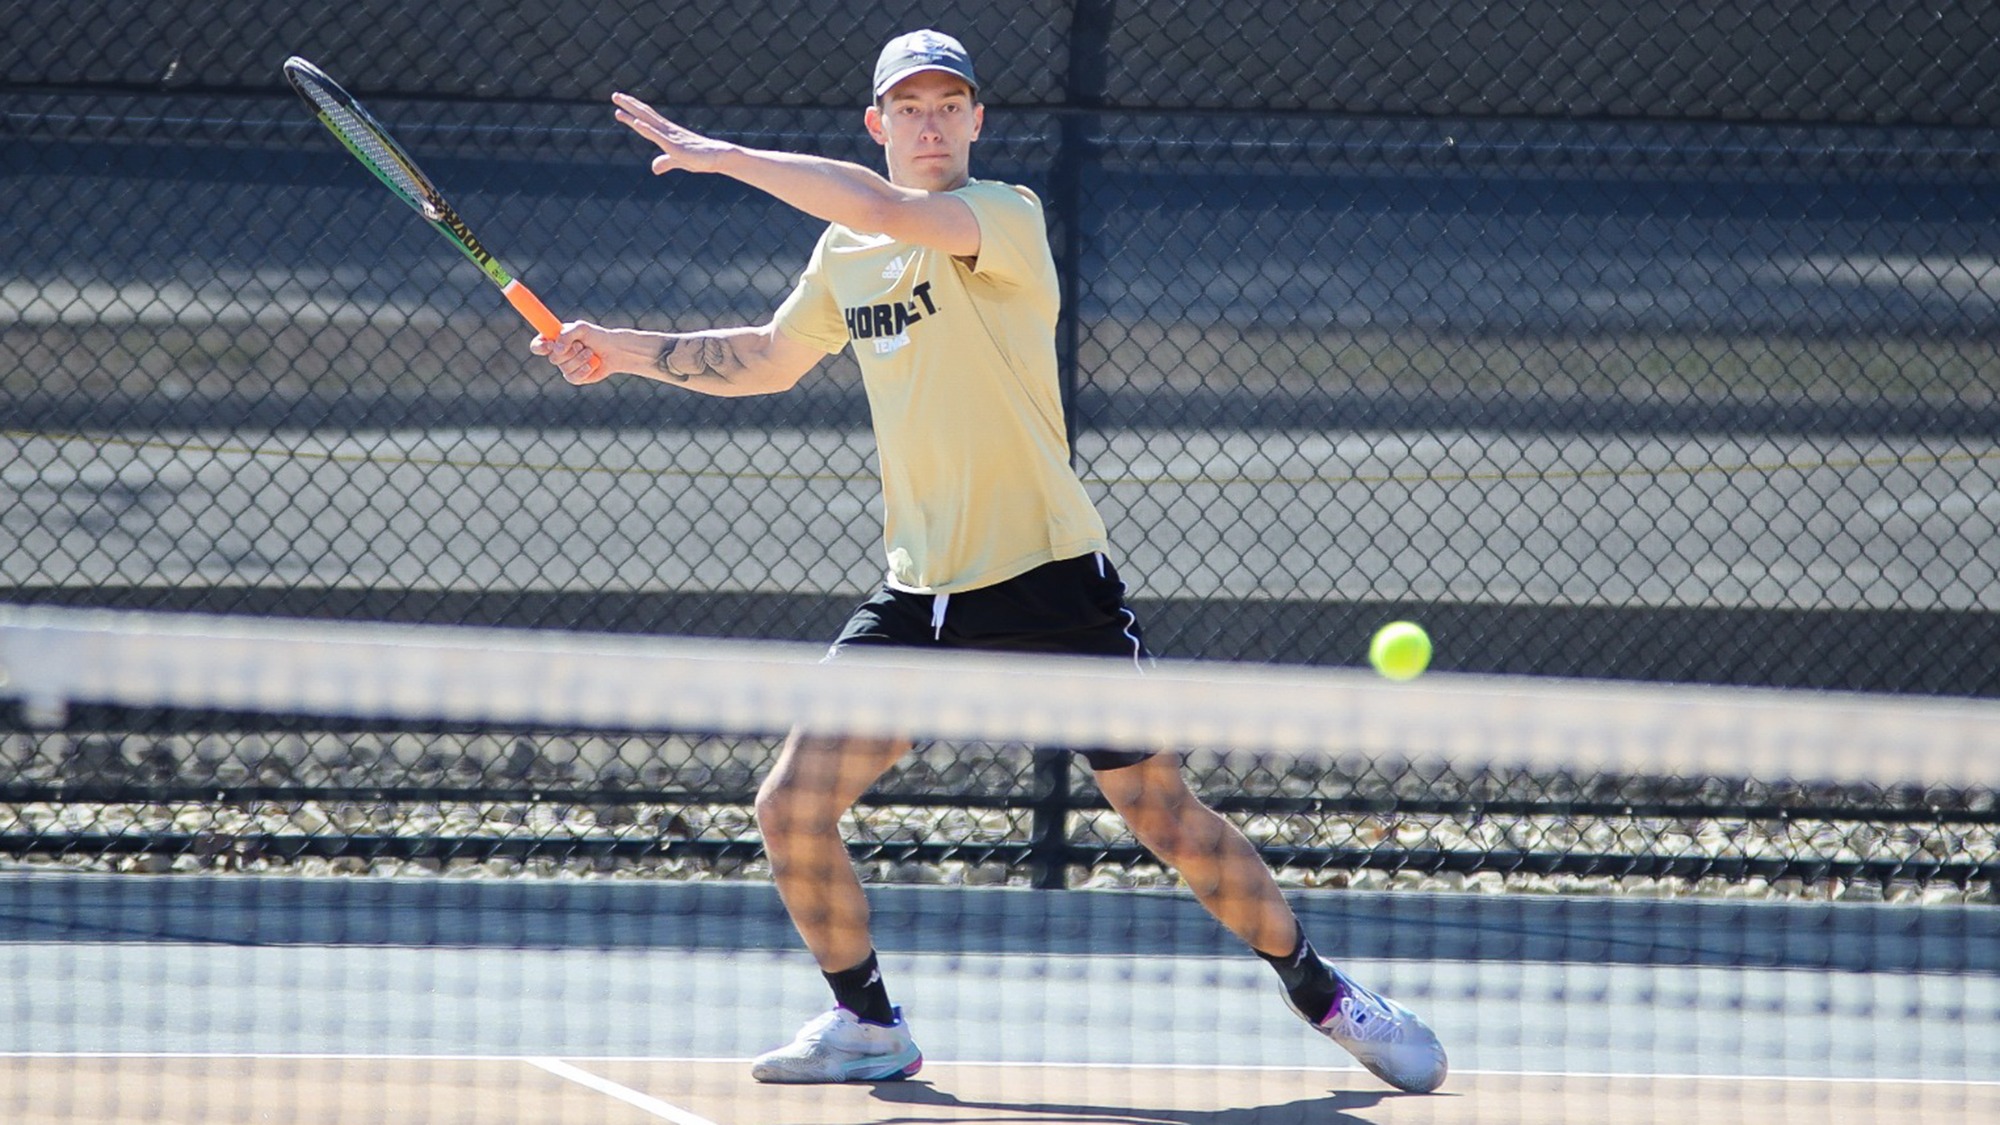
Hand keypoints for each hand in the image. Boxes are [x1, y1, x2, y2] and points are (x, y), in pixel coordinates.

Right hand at [531, 322, 612, 385]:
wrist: (613, 350)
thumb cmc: (597, 336)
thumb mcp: (582, 328)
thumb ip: (567, 334)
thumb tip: (556, 349)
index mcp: (554, 339)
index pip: (537, 345)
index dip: (540, 347)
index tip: (550, 345)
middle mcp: (557, 353)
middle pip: (552, 358)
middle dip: (570, 352)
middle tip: (581, 345)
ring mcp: (565, 366)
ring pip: (564, 368)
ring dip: (580, 359)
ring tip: (590, 352)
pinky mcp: (574, 377)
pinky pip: (573, 377)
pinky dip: (584, 370)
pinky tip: (592, 364)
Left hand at [613, 92, 734, 174]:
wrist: (719, 158)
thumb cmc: (701, 159)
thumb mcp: (679, 161)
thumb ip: (665, 162)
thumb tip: (654, 168)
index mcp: (667, 134)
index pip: (647, 120)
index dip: (633, 112)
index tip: (620, 106)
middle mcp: (667, 131)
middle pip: (645, 114)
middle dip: (629, 105)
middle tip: (615, 95)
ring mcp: (670, 137)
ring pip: (648, 120)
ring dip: (633, 110)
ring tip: (619, 101)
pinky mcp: (675, 146)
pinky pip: (658, 136)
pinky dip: (646, 129)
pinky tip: (636, 122)